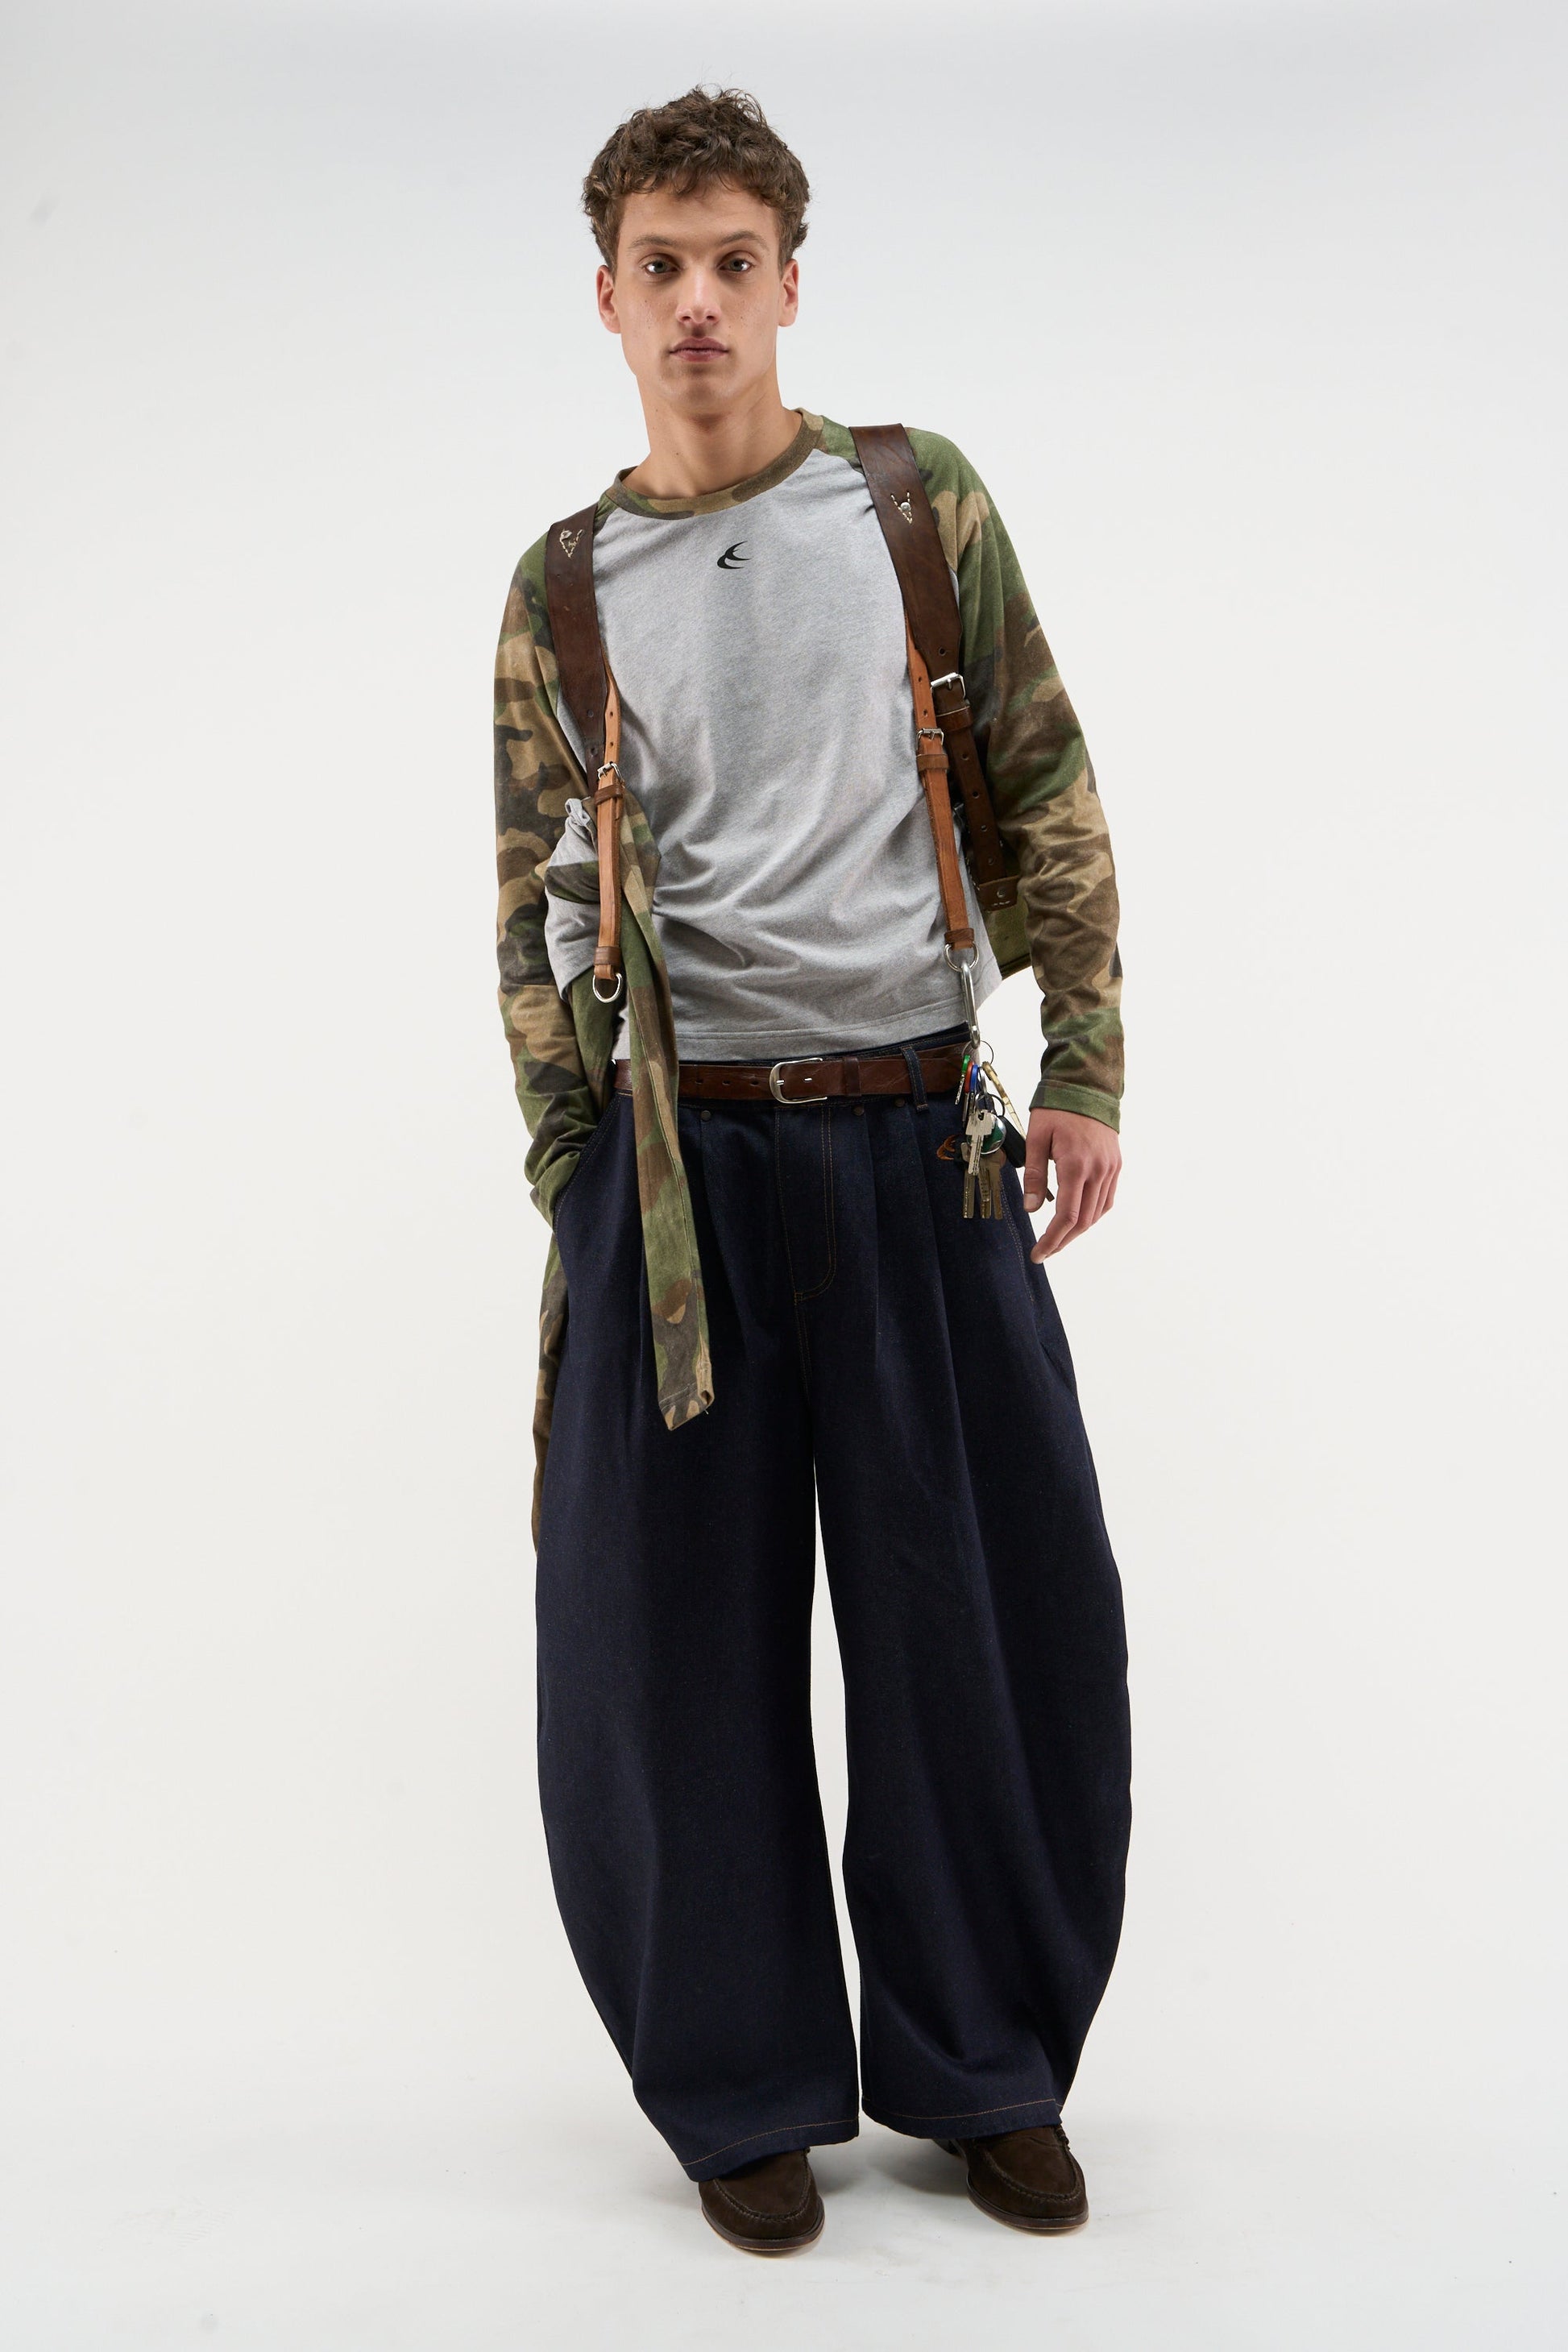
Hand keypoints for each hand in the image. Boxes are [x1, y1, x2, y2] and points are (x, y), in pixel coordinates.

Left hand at [1023, 1108, 1120, 1260]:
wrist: (1087, 1086)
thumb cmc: (1057, 1109)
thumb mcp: (1036, 1138)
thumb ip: (1034, 1175)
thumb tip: (1030, 1209)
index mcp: (1076, 1165)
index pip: (1066, 1216)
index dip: (1052, 1240)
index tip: (1038, 1254)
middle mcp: (1098, 1170)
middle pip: (1083, 1220)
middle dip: (1063, 1240)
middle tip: (1045, 1251)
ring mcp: (1111, 1168)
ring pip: (1097, 1213)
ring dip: (1077, 1230)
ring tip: (1058, 1237)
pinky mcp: (1116, 1165)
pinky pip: (1107, 1199)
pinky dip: (1092, 1214)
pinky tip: (1077, 1217)